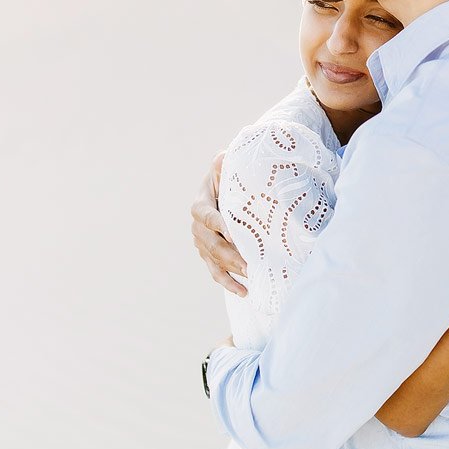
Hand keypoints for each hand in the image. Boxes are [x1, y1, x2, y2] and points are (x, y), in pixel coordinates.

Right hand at [190, 151, 248, 296]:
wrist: (228, 188)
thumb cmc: (231, 176)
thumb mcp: (227, 167)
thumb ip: (224, 162)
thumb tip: (222, 157)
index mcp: (201, 203)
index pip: (206, 215)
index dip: (219, 224)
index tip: (234, 234)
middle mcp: (198, 226)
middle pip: (211, 243)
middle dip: (230, 254)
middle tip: (250, 263)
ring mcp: (202, 243)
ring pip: (214, 260)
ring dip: (232, 271)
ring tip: (250, 278)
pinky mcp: (210, 255)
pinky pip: (216, 271)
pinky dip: (228, 282)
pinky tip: (243, 291)